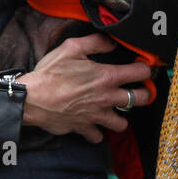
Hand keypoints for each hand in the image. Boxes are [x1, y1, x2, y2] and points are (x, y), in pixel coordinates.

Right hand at [20, 34, 152, 142]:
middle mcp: (107, 98)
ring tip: (114, 111)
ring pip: (122, 123)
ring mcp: (97, 115)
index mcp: (106, 77)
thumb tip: (111, 42)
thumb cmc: (50, 73)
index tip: (142, 67)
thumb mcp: (70, 48)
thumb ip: (94, 42)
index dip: (145, 67)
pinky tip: (92, 124)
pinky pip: (97, 136)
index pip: (140, 72)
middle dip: (145, 93)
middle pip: (141, 99)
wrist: (32, 98)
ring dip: (120, 118)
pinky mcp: (84, 127)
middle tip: (138, 90)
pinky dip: (96, 132)